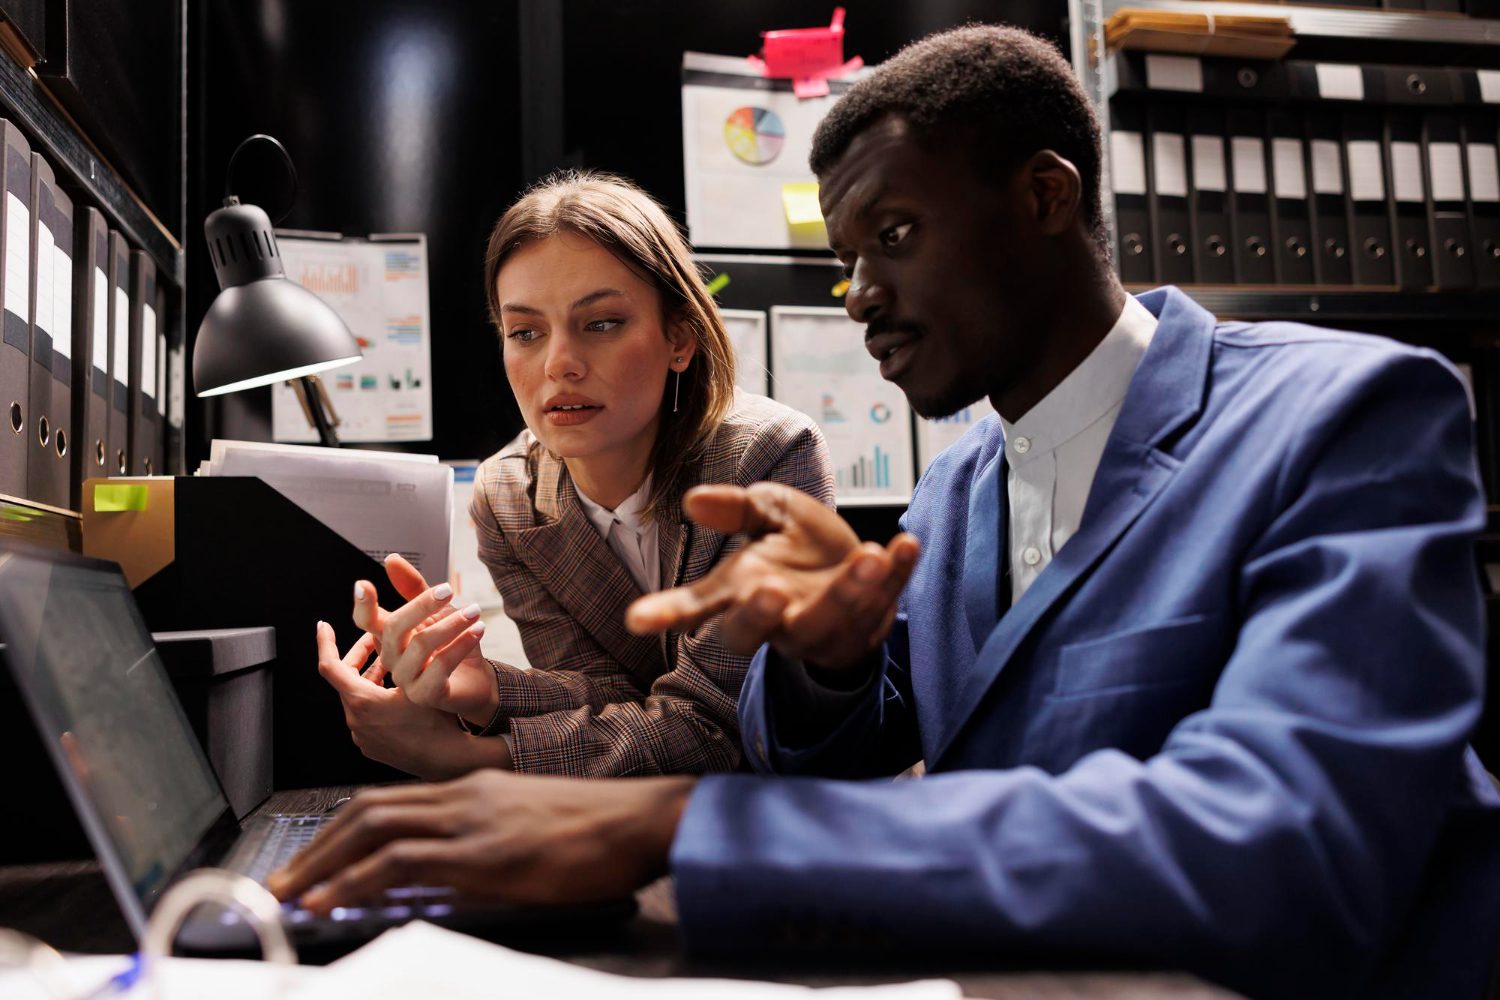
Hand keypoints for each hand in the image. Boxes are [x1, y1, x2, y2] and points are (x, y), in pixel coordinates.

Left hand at [266, 770, 694, 911]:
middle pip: (368, 810)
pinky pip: (403, 860)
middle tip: (281, 883)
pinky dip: (356, 878)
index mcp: (473, 788)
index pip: (389, 802)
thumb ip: (482, 845)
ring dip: (322, 864)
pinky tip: (331, 899)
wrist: (642, 819)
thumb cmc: (598, 830)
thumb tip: (439, 881)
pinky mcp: (484, 852)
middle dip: (317, 848)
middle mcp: (463, 795)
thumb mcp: (528, 828)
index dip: (341, 832)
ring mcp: (471, 820)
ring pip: (374, 829)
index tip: (312, 862)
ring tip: (288, 896)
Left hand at [314, 621, 508, 779]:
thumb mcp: (420, 680)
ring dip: (371, 677)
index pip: (330, 666)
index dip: (326, 643)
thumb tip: (394, 625)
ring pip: (358, 696)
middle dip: (360, 657)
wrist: (448, 760)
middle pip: (346, 680)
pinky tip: (397, 691)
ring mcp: (362, 735)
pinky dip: (375, 698)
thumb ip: (402, 653)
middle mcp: (356, 720)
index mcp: (362, 701)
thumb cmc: (436, 722)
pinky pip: (366, 715)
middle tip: (374, 641)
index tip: (324, 626)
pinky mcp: (372, 745)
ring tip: (392, 663)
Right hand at [353, 554, 495, 722]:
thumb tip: (391, 559)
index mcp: (389, 636)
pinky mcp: (426, 694)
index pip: (366, 621)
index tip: (363, 585)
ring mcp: (406, 679)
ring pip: (421, 645)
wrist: (477, 678)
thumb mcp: (436, 611)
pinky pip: (441, 666)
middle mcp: (392, 658)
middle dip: (422, 605)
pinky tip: (478, 630)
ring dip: (452, 624)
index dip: (363, 604)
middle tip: (449, 590)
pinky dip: (461, 644)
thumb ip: (414, 588)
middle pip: (395, 627)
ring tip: (474, 611)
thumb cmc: (452, 644)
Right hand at [625, 483, 919, 672]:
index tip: (636, 621)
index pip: (698, 608)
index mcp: (741, 593)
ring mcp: (824, 629)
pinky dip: (897, 574)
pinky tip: (906, 544)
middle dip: (761, 616)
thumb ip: (738, 509)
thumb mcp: (770, 514)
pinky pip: (884, 601)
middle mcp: (778, 619)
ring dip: (849, 591)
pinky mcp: (870, 625)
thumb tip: (693, 500)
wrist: (859, 571)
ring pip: (829, 621)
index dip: (668, 614)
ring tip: (866, 555)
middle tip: (771, 591)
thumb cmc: (802, 547)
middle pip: (756, 633)